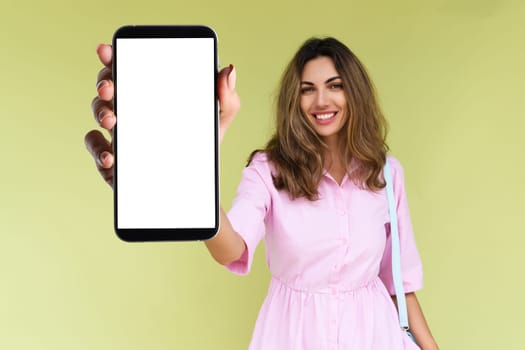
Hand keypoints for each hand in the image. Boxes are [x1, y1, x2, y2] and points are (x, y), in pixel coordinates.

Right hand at [84, 44, 240, 187]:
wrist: (194, 186)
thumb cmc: (200, 148)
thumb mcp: (216, 123)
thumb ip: (226, 99)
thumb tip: (229, 70)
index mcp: (151, 95)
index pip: (129, 68)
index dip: (114, 57)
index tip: (107, 50)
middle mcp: (130, 110)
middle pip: (108, 87)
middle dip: (104, 83)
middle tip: (110, 88)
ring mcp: (118, 134)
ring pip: (99, 113)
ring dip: (101, 113)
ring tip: (113, 121)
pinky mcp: (113, 161)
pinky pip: (97, 150)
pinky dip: (99, 149)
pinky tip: (111, 156)